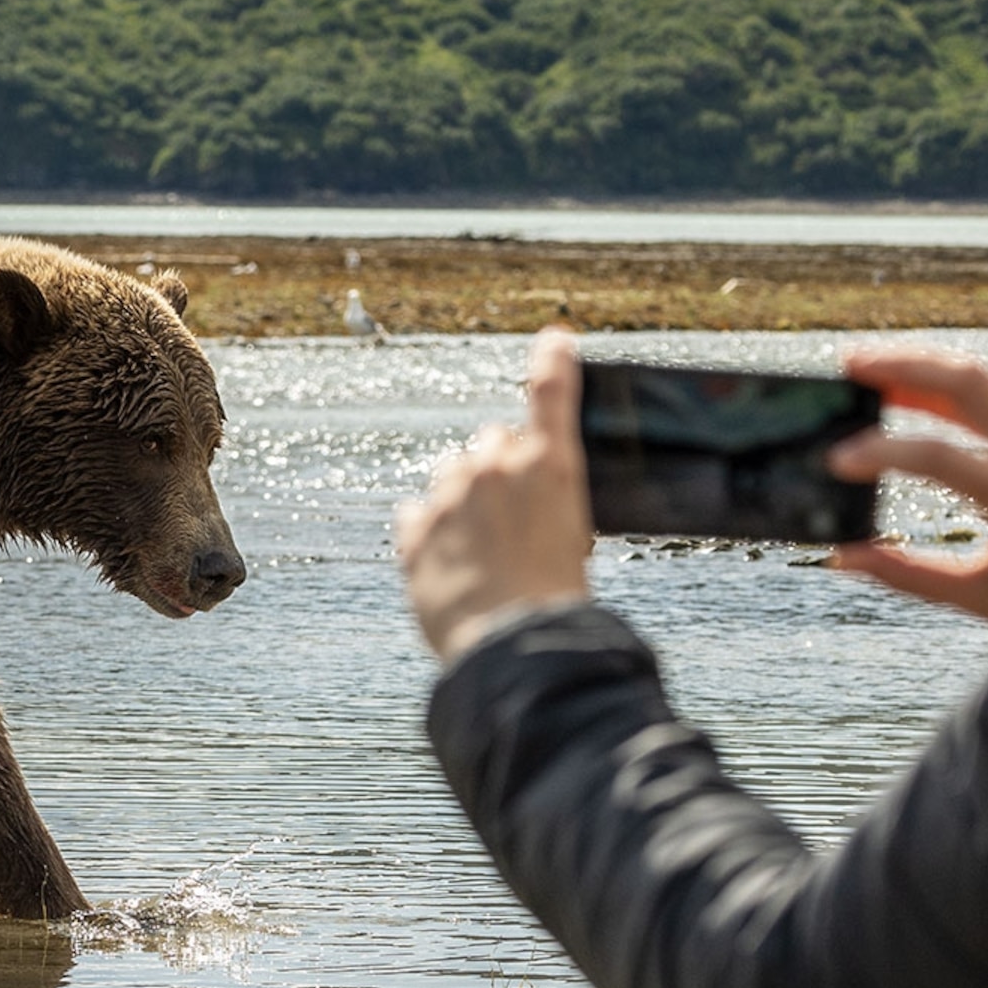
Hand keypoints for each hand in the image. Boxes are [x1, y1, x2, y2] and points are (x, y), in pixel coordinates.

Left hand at [398, 327, 594, 660]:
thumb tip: (526, 503)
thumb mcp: (572, 541)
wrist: (515, 646)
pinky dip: (430, 530)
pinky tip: (448, 563)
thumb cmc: (555, 602)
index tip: (554, 341)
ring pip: (450, 474)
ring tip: (479, 549)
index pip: (551, 392)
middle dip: (498, 466)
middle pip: (490, 441)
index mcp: (549, 466)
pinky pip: (417, 512)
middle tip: (509, 514)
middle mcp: (495, 468)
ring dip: (462, 497)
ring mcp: (450, 496)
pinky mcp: (415, 529)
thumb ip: (544, 503)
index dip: (553, 362)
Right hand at [827, 347, 987, 619]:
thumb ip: (908, 575)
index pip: (940, 456)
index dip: (881, 453)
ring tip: (866, 366)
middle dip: (903, 367)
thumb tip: (845, 557)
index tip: (838, 460)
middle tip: (848, 365)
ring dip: (921, 365)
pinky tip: (905, 388)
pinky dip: (942, 384)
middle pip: (966, 385)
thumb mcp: (978, 596)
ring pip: (979, 378)